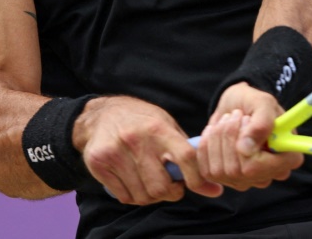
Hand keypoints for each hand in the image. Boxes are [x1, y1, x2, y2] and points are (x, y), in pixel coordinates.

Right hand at [73, 96, 222, 204]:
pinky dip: (134, 196)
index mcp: (158, 128)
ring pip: (143, 196)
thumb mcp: (165, 124)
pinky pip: (124, 197)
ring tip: (152, 182)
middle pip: (161, 187)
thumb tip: (212, 185)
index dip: (197, 179)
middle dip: (172, 193)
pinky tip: (135, 182)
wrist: (102, 114)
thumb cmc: (142, 121)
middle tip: (172, 186)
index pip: (185, 157)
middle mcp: (136, 140)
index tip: (203, 187)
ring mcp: (115, 153)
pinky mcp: (99, 164)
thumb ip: (186, 151)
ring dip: (152, 196)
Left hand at [198, 83, 303, 190]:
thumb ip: (262, 123)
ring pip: (222, 170)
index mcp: (288, 157)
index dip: (252, 149)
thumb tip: (246, 149)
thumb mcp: (263, 102)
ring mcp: (247, 180)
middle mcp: (269, 175)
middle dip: (232, 136)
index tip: (246, 121)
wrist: (235, 105)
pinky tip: (214, 131)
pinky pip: (208, 171)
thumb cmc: (254, 102)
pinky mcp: (225, 180)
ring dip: (219, 138)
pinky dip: (206, 146)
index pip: (269, 168)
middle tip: (236, 114)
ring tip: (227, 120)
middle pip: (241, 171)